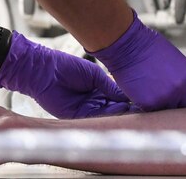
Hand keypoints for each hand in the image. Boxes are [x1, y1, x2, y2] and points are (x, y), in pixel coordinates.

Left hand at [0, 31, 132, 117]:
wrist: (44, 70)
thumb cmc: (65, 66)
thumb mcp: (94, 74)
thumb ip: (109, 85)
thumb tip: (125, 93)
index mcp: (98, 88)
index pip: (117, 96)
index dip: (128, 98)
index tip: (141, 97)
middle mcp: (93, 100)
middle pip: (114, 107)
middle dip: (127, 108)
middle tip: (141, 107)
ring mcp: (85, 109)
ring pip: (106, 114)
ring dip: (119, 112)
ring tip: (133, 109)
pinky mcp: (75, 116)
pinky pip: (94, 118)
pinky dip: (106, 116)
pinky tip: (118, 111)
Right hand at [91, 12, 185, 109]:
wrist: (131, 46)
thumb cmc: (151, 49)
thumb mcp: (177, 63)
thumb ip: (184, 80)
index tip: (184, 106)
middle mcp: (183, 90)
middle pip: (185, 110)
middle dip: (176, 108)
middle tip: (167, 104)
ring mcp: (167, 98)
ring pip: (168, 114)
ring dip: (162, 109)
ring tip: (153, 99)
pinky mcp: (150, 104)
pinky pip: (152, 113)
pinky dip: (148, 109)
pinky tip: (143, 99)